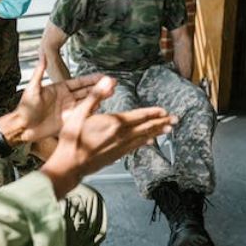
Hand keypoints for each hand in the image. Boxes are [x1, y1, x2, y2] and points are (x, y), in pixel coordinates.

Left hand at [14, 56, 108, 142]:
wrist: (23, 126)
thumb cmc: (25, 107)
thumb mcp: (32, 88)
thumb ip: (39, 72)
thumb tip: (42, 55)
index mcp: (59, 89)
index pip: (79, 82)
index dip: (91, 79)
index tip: (103, 76)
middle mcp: (66, 98)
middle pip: (87, 91)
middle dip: (100, 87)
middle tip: (113, 83)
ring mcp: (68, 110)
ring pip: (87, 102)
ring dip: (99, 97)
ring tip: (112, 92)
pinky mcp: (68, 121)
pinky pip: (82, 115)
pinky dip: (91, 110)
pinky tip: (101, 106)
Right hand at [41, 77, 177, 198]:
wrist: (70, 165)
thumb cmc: (72, 139)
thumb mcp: (79, 112)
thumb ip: (95, 96)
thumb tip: (108, 80)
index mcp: (114, 123)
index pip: (139, 116)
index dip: (153, 113)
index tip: (164, 110)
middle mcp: (121, 135)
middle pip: (146, 127)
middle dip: (161, 122)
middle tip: (175, 120)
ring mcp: (120, 147)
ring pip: (143, 137)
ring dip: (157, 132)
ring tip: (168, 129)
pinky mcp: (117, 155)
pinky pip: (136, 146)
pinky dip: (145, 142)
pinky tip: (150, 142)